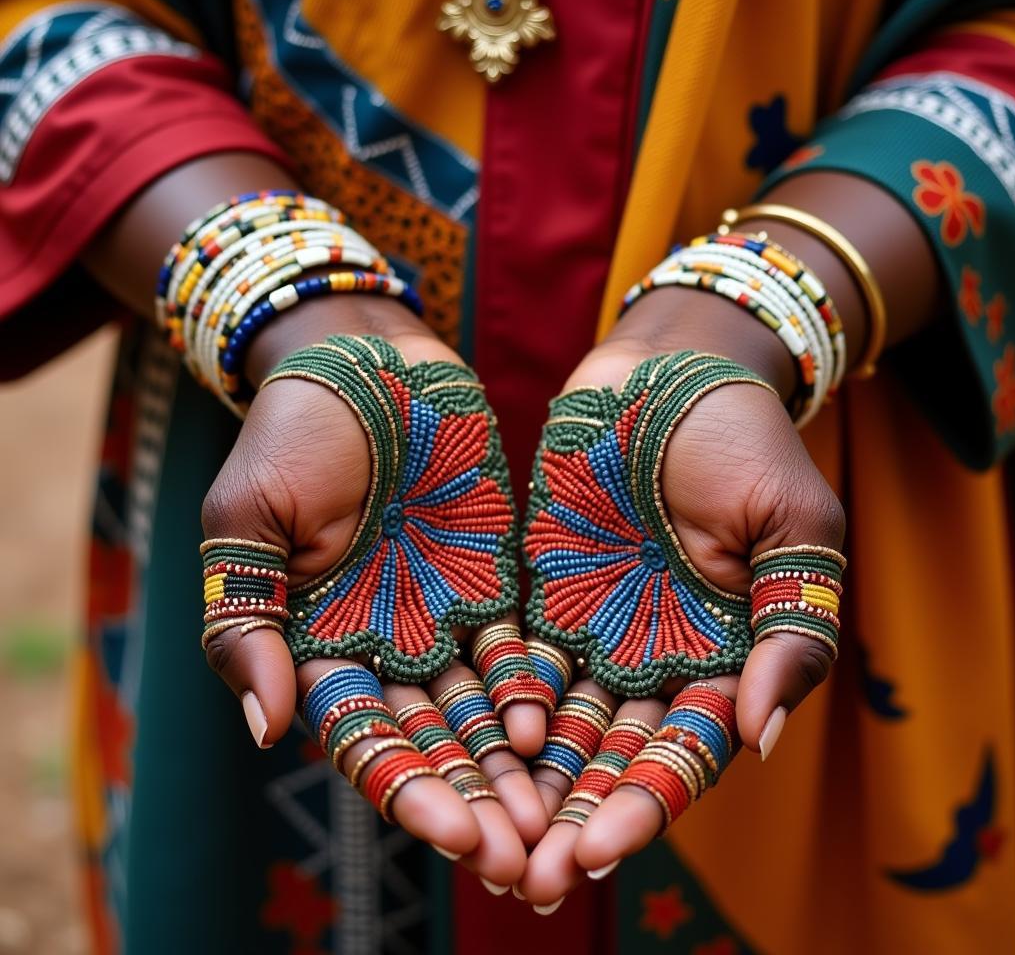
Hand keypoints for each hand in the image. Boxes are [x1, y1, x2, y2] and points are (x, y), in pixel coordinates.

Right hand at [200, 294, 549, 890]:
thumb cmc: (294, 430)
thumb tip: (266, 725)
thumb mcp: (248, 514)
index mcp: (318, 644)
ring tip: (559, 821)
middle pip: (433, 744)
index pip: (366, 738)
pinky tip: (560, 729)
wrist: (366, 363)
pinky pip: (521, 648)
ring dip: (514, 769)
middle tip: (526, 859)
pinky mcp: (492, 581)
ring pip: (481, 712)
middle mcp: (383, 647)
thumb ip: (245, 615)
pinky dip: (537, 691)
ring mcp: (441, 617)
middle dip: (475, 802)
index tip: (458, 835)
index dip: (409, 788)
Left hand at [517, 288, 844, 909]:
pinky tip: (464, 746)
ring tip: (482, 835)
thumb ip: (794, 625)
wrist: (667, 372)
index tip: (597, 849)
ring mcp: (597, 629)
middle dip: (571, 815)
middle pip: (612, 756)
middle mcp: (658, 657)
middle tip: (526, 878)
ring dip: (524, 782)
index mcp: (726, 655)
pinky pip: (515, 662)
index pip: (684, 748)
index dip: (644, 801)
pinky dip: (495, 706)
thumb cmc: (744, 439)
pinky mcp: (543, 593)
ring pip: (558, 725)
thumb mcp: (796, 523)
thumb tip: (760, 731)